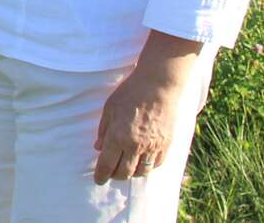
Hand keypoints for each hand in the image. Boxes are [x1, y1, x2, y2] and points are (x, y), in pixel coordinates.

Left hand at [93, 60, 187, 183]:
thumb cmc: (131, 93)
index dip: (101, 175)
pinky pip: (155, 165)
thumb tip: (98, 148)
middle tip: (110, 172)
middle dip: (115, 176)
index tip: (98, 179)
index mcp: (118, 136)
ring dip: (131, 173)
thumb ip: (103, 130)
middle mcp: (135, 146)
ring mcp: (152, 147)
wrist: (159, 85)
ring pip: (141, 172)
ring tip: (126, 167)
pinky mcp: (165, 145)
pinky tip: (142, 162)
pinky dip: (147, 167)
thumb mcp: (109, 108)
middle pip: (124, 173)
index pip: (106, 165)